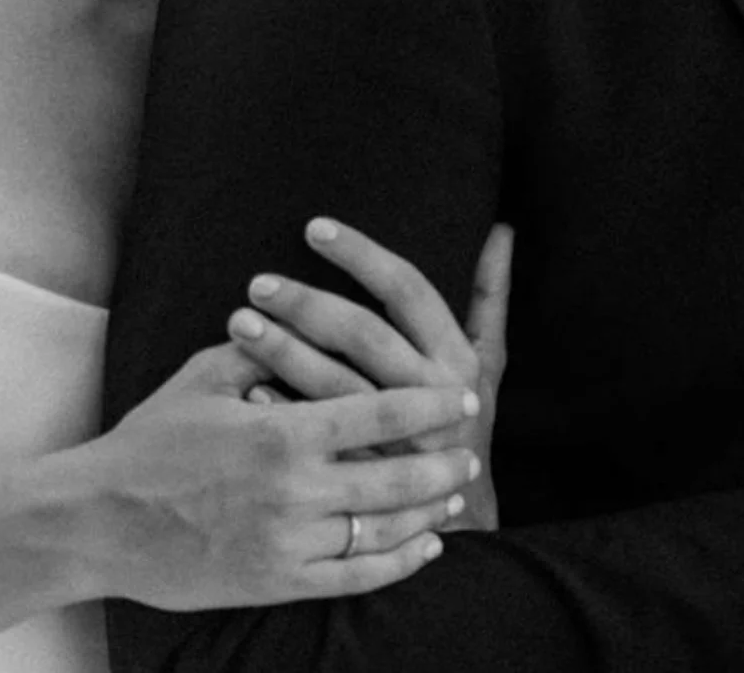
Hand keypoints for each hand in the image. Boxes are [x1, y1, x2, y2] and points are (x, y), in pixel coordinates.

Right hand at [79, 341, 479, 608]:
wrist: (98, 521)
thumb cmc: (150, 441)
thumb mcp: (204, 377)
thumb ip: (261, 347)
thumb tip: (295, 312)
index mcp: (282, 431)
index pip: (378, 413)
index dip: (428, 406)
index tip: (461, 397)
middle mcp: (294, 490)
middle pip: (394, 478)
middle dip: (441, 464)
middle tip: (471, 450)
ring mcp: (287, 542)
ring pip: (381, 531)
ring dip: (427, 513)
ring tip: (453, 496)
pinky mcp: (275, 582)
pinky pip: (353, 577)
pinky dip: (396, 564)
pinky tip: (422, 548)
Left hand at [228, 219, 513, 530]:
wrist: (459, 515)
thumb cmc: (465, 418)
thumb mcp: (491, 359)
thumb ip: (491, 294)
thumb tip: (503, 229)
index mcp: (457, 357)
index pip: (405, 289)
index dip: (360, 255)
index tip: (314, 229)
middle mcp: (430, 394)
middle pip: (363, 335)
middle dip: (307, 304)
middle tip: (259, 283)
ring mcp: (397, 439)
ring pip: (333, 387)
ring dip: (282, 352)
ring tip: (239, 323)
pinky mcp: (365, 477)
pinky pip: (316, 441)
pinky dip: (281, 411)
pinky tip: (244, 388)